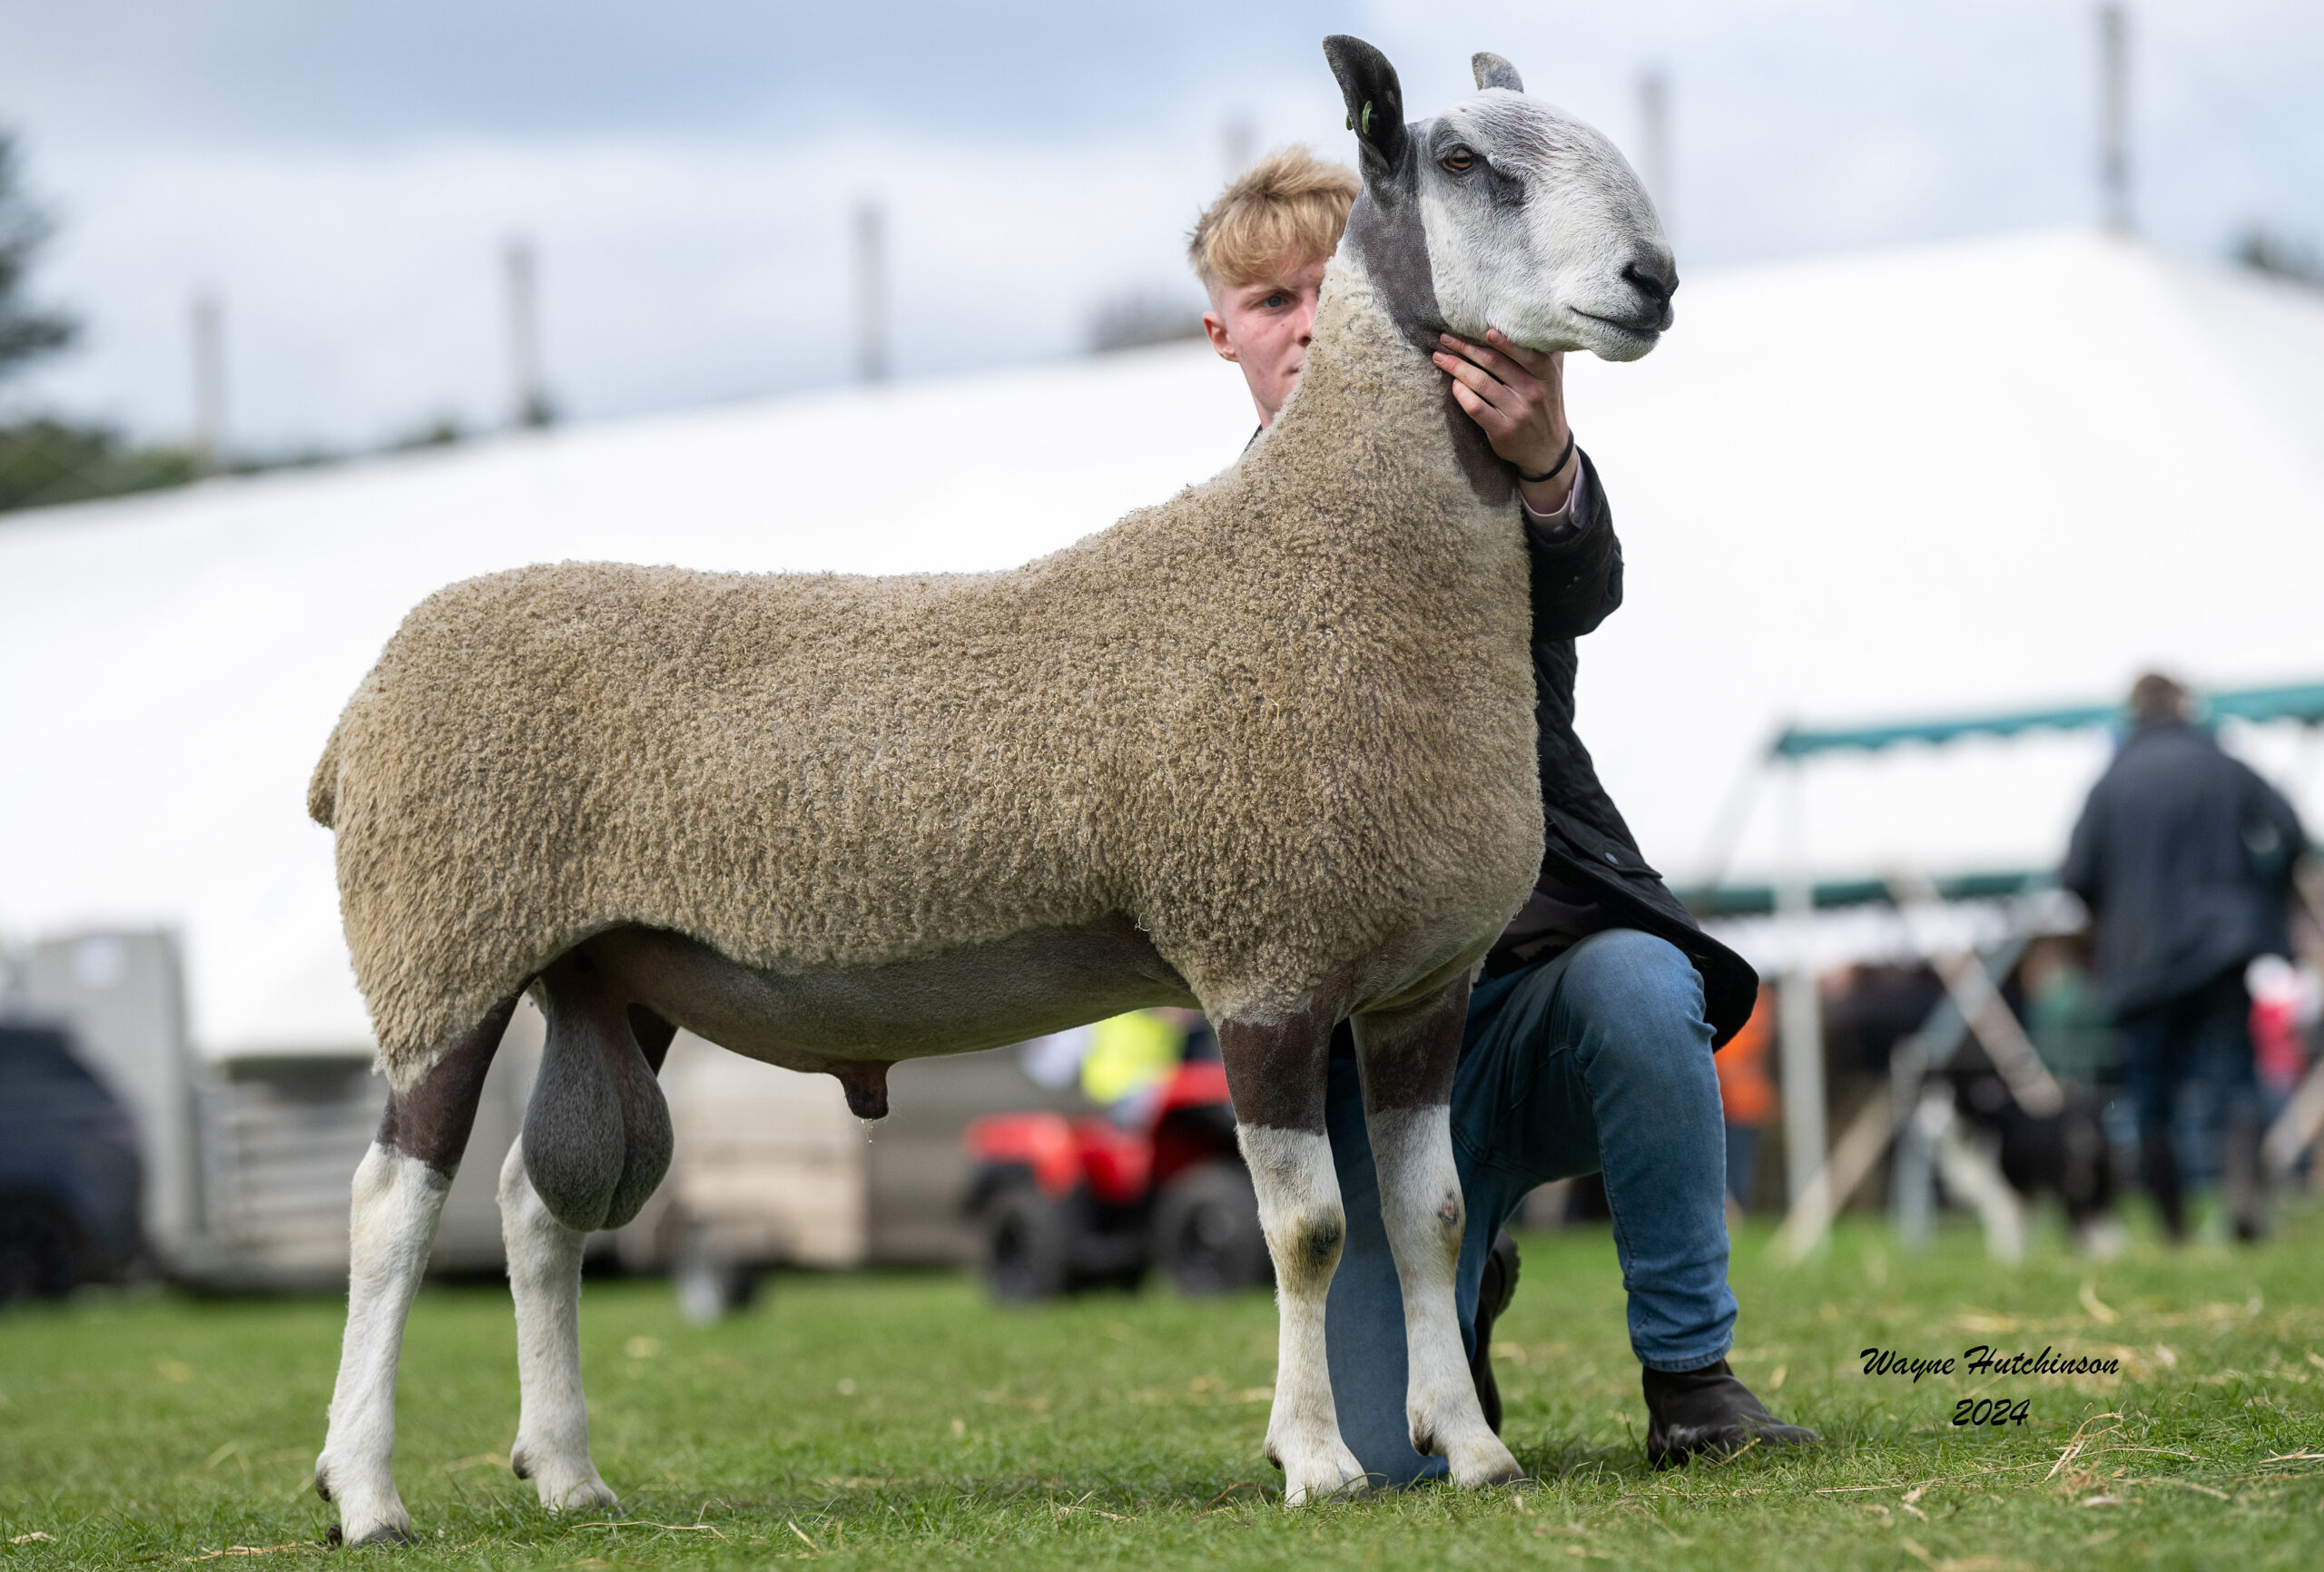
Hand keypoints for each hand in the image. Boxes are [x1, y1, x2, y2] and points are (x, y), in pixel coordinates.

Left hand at [1432, 329, 1573, 511]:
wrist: (1547, 450)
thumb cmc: (1545, 404)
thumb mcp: (1553, 378)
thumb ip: (1545, 351)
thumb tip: (1531, 319)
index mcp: (1546, 374)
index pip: (1524, 352)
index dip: (1503, 341)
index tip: (1482, 330)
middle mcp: (1533, 392)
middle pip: (1493, 363)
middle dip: (1465, 348)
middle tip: (1445, 338)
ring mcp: (1517, 412)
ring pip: (1480, 382)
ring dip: (1456, 367)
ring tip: (1440, 357)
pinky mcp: (1502, 430)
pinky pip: (1475, 407)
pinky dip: (1460, 393)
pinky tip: (1453, 384)